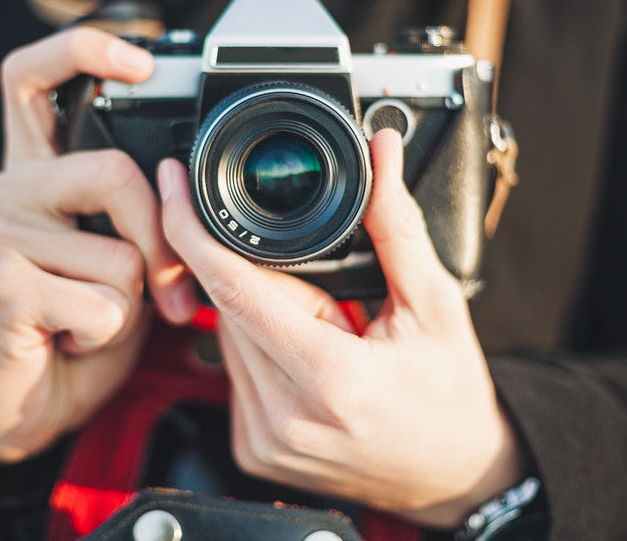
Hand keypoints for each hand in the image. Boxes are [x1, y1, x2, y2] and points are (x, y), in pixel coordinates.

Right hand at [0, 28, 197, 473]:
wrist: (20, 404)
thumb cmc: (76, 327)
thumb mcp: (121, 262)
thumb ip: (143, 220)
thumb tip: (192, 204)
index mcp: (38, 171)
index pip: (33, 76)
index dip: (83, 49)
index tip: (140, 61)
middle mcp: (9, 189)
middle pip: (115, 170)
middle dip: (160, 243)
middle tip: (165, 293)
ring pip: (120, 253)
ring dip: (130, 305)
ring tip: (91, 320)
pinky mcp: (0, 284)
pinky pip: (101, 302)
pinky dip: (107, 335)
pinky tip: (71, 341)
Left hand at [158, 128, 524, 526]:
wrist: (451, 473)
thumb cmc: (448, 393)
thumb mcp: (434, 303)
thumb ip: (396, 226)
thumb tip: (380, 153)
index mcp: (330, 378)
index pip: (235, 289)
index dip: (194, 229)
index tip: (174, 183)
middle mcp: (284, 417)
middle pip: (231, 308)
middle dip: (264, 276)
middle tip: (328, 294)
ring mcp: (264, 441)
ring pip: (228, 337)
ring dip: (262, 313)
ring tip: (330, 332)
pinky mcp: (253, 450)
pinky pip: (235, 373)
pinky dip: (261, 348)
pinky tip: (311, 358)